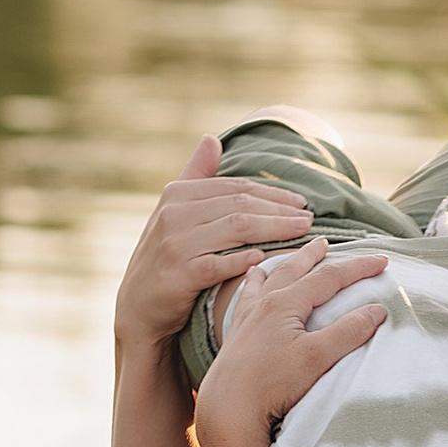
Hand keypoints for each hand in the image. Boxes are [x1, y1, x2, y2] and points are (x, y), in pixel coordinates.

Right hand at [111, 135, 317, 352]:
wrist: (138, 306)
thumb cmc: (166, 257)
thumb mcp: (175, 212)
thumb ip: (196, 176)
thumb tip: (212, 139)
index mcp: (177, 194)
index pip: (235, 188)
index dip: (272, 193)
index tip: (301, 202)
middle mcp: (174, 214)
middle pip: (240, 206)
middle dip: (280, 210)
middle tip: (309, 218)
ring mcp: (176, 244)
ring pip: (237, 229)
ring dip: (275, 229)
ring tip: (302, 233)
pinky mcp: (179, 275)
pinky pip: (220, 264)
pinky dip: (245, 260)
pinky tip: (269, 258)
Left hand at [190, 241, 389, 446]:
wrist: (227, 408)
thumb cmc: (272, 384)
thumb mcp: (317, 358)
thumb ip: (348, 332)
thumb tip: (377, 309)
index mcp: (285, 303)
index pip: (329, 277)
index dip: (358, 268)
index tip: (383, 261)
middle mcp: (264, 303)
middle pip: (294, 270)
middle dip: (313, 255)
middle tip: (325, 242)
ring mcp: (247, 318)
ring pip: (267, 280)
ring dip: (281, 265)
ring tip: (282, 256)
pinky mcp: (236, 335)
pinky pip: (246, 297)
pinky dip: (253, 284)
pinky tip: (250, 282)